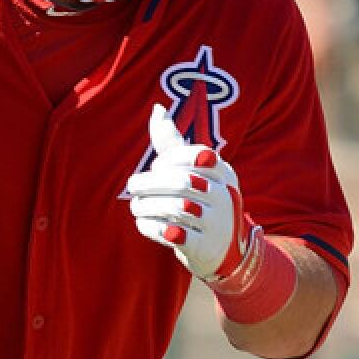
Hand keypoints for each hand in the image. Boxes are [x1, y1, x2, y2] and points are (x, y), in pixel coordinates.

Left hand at [126, 104, 253, 280]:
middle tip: (133, 187)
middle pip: (180, 182)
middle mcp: (224, 195)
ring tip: (136, 207)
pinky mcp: (204, 247)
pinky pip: (171, 235)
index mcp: (222, 172)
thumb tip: (157, 109)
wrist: (224, 249)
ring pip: (174, 209)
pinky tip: (144, 223)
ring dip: (146, 206)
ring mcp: (217, 223)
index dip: (168, 160)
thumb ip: (173, 142)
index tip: (157, 166)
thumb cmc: (202, 199)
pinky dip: (152, 228)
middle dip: (149, 184)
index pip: (194, 156)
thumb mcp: (194, 169)